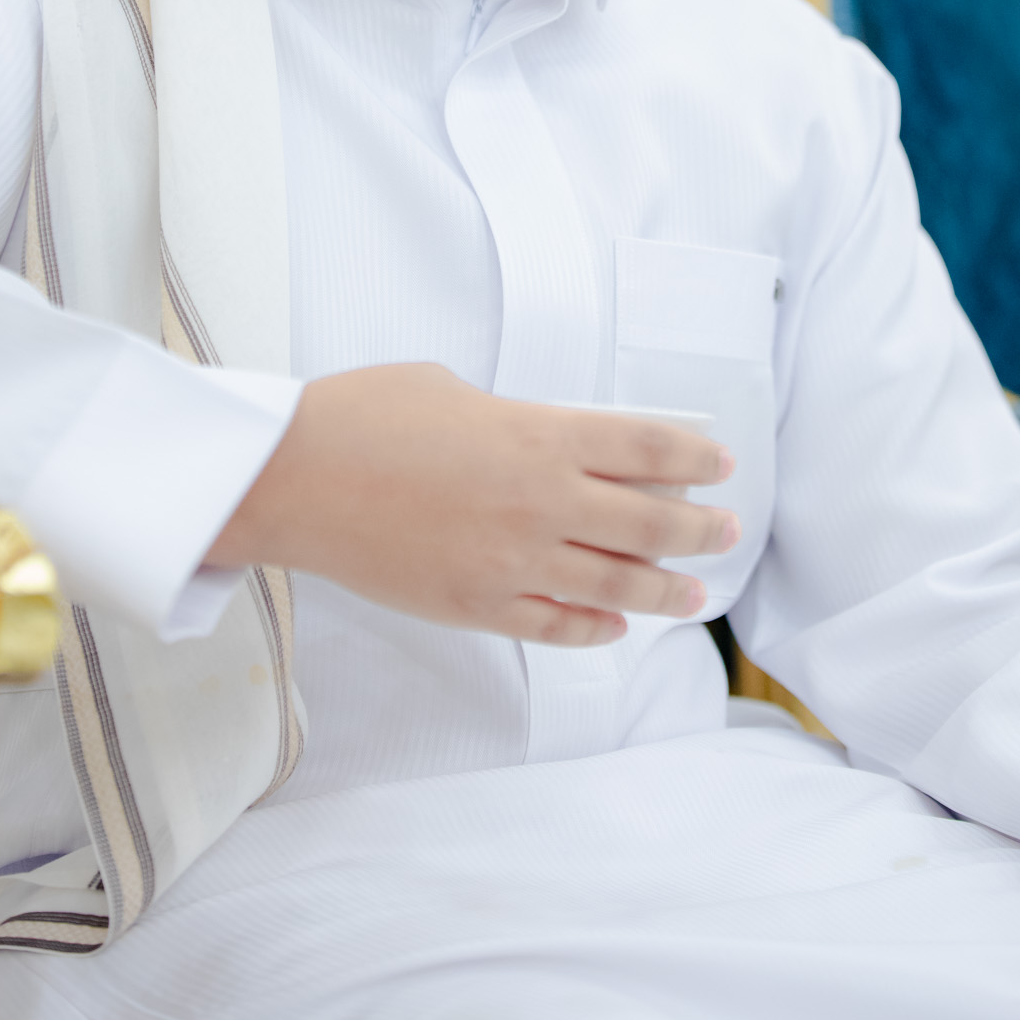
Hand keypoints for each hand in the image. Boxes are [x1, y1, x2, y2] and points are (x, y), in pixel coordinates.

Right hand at [209, 362, 737, 645]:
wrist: (294, 477)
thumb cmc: (367, 415)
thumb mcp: (457, 391)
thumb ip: (517, 422)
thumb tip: (548, 447)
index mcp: (540, 435)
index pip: (647, 449)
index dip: (693, 460)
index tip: (719, 466)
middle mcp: (541, 502)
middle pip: (649, 523)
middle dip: (698, 530)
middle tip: (725, 530)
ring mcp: (511, 561)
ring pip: (615, 584)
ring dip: (664, 590)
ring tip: (693, 593)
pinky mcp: (475, 604)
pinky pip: (554, 624)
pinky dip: (593, 628)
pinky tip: (614, 626)